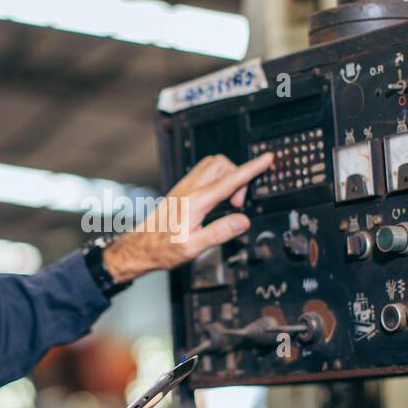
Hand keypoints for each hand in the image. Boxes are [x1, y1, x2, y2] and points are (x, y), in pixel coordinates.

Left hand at [102, 152, 273, 282]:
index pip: (230, 180)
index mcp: (196, 202)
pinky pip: (204, 172)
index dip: (252, 169)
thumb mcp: (193, 247)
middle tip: (238, 203)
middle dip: (238, 177)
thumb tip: (243, 220)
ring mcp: (184, 187)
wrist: (140, 246)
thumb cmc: (163, 249)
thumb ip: (219, 232)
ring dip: (228, 177)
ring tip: (229, 202)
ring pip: (213, 165)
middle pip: (222, 164)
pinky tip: (216, 200)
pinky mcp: (181, 190)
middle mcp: (190, 189)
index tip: (267, 159)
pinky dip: (217, 180)